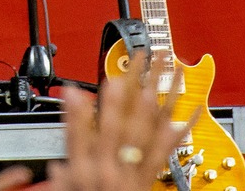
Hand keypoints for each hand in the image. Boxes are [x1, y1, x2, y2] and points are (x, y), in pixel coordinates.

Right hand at [45, 55, 185, 190]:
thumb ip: (62, 179)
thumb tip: (55, 167)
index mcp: (86, 172)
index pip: (80, 136)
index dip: (80, 111)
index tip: (78, 88)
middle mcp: (112, 169)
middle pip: (119, 125)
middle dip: (127, 93)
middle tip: (134, 65)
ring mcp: (134, 172)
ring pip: (147, 132)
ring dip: (158, 102)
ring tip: (166, 75)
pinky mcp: (151, 178)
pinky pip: (167, 151)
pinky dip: (179, 129)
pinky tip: (190, 110)